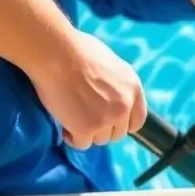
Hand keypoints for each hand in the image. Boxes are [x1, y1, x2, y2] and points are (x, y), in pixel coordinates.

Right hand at [26, 31, 147, 149]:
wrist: (57, 54)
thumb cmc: (78, 52)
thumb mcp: (111, 65)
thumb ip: (117, 86)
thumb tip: (112, 99)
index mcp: (133, 88)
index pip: (137, 121)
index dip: (122, 124)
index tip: (109, 122)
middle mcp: (124, 105)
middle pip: (117, 133)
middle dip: (102, 128)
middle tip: (84, 115)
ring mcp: (107, 119)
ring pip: (99, 139)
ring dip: (86, 132)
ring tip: (72, 115)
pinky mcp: (87, 128)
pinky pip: (82, 144)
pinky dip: (72, 138)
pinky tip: (64, 124)